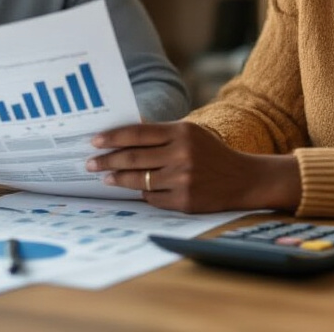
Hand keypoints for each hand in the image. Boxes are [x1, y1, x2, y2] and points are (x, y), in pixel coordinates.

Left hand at [87, 122, 301, 212]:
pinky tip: (135, 190)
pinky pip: (152, 198)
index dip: (112, 138)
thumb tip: (125, 132)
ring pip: (138, 181)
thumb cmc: (211, 153)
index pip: (137, 133)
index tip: (94, 141)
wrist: (243, 179)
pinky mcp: (184, 201)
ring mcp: (183, 180)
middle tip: (89, 163)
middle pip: (133, 158)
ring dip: (118, 179)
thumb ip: (161, 132)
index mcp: (181, 132)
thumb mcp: (190, 133)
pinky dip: (143, 194)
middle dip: (107, 161)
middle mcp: (181, 155)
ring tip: (106, 178)